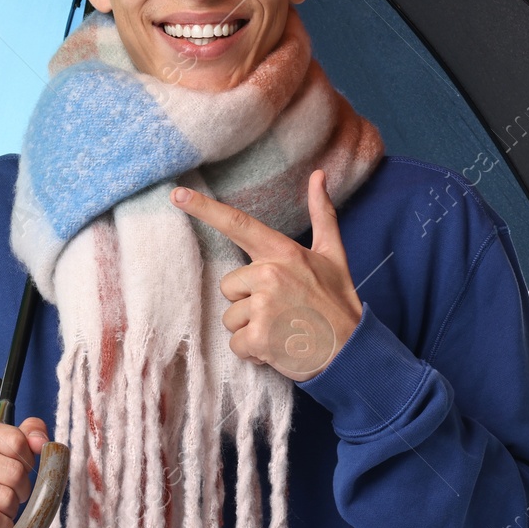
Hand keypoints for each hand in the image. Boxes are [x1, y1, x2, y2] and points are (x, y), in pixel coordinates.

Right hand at [0, 415, 49, 527]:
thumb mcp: (0, 451)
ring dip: (10, 511)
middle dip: (21, 490)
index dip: (27, 461)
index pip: (16, 441)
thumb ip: (26, 436)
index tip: (16, 470)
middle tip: (8, 496)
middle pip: (13, 471)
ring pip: (5, 498)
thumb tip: (40, 441)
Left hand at [171, 169, 363, 381]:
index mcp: (283, 252)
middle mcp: (270, 274)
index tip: (176, 195)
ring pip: (230, 317)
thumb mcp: (332, 255)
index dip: (204, 209)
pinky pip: (235, 344)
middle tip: (282, 312)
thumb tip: (318, 175)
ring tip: (282, 330)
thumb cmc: (338, 303)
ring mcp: (263, 306)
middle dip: (248, 303)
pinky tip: (278, 347)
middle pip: (229, 286)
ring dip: (251, 329)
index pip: (238, 224)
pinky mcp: (259, 337)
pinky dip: (253, 352)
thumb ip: (322, 214)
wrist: (352, 351)